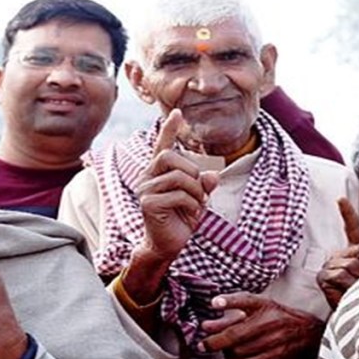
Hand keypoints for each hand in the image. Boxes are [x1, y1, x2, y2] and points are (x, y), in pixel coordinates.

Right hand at [122, 109, 219, 305]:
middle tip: (199, 190)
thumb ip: (205, 183)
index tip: (177, 113)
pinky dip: (191, 205)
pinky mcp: (148, 204)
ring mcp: (145, 190)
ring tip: (196, 206)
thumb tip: (213, 174)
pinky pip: (177, 195)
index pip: (162, 146)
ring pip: (178, 176)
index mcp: (158, 172)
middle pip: (169, 157)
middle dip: (191, 171)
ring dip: (195, 191)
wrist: (168, 245)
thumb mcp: (198, 198)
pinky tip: (190, 215)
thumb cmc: (181, 219)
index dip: (169, 129)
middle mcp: (148, 178)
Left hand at [197, 292, 323, 358]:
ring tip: (221, 349)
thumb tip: (208, 319)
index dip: (228, 301)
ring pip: (240, 351)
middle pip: (236, 334)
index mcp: (263, 305)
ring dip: (225, 352)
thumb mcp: (256, 304)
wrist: (305, 329)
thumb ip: (231, 310)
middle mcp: (269, 321)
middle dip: (214, 341)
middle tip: (203, 344)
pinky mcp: (277, 355)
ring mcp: (274, 340)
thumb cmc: (275, 314)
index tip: (214, 304)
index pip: (244, 300)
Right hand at [316, 197, 358, 308]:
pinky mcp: (324, 277)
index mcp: (355, 253)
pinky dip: (348, 284)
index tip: (341, 199)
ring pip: (352, 263)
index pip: (352, 230)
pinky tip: (348, 292)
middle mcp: (341, 257)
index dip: (348, 215)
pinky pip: (341, 273)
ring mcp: (330, 266)